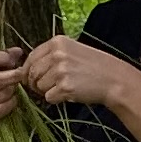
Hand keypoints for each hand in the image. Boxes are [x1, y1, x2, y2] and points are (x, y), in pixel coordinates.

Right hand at [0, 48, 28, 128]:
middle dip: (13, 76)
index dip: (3, 57)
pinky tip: (8, 102)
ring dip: (12, 92)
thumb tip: (17, 51)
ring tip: (10, 91)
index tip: (13, 61)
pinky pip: (4, 107)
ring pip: (4, 93)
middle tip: (19, 76)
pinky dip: (10, 104)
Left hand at [19, 34, 133, 109]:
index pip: (31, 57)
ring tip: (63, 88)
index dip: (28, 71)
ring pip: (39, 86)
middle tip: (46, 88)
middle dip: (35, 84)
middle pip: (31, 73)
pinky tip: (69, 93)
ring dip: (47, 92)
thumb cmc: (93, 66)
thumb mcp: (72, 51)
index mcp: (57, 42)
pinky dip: (56, 99)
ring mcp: (61, 70)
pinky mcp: (65, 87)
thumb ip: (50, 55)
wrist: (114, 79)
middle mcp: (57, 54)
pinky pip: (49, 97)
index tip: (31, 78)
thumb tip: (26, 70)